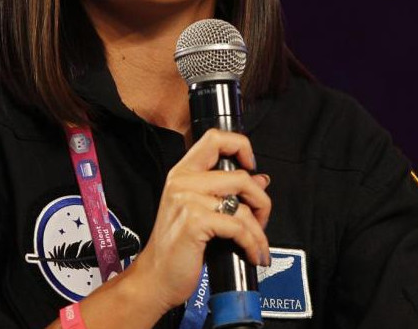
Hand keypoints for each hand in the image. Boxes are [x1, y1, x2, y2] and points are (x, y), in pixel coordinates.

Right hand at [124, 128, 271, 315]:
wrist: (156, 278)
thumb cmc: (177, 248)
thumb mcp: (200, 214)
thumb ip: (228, 193)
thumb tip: (261, 179)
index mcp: (182, 174)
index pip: (214, 138)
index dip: (240, 146)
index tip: (252, 166)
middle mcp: (183, 182)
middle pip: (240, 177)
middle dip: (261, 202)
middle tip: (260, 221)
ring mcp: (187, 200)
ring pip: (242, 207)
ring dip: (258, 231)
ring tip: (258, 246)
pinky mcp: (194, 222)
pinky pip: (238, 227)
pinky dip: (252, 244)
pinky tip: (252, 254)